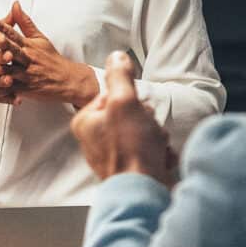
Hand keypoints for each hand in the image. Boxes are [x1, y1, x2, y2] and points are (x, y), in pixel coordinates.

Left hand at [3, 1, 100, 108]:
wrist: (67, 80)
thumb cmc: (51, 58)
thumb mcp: (39, 38)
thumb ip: (24, 22)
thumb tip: (15, 4)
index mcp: (29, 46)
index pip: (15, 35)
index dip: (4, 28)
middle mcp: (27, 59)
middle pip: (14, 51)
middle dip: (3, 45)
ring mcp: (26, 75)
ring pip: (10, 71)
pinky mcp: (24, 89)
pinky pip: (10, 90)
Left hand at [71, 50, 178, 185]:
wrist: (145, 191)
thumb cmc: (131, 148)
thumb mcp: (124, 102)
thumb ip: (120, 76)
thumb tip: (117, 55)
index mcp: (86, 122)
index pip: (116, 95)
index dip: (133, 100)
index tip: (136, 113)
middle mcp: (95, 139)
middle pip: (132, 113)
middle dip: (148, 121)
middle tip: (147, 132)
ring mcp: (112, 155)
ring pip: (144, 130)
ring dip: (156, 136)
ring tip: (154, 148)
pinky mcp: (130, 169)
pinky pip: (150, 149)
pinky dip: (159, 152)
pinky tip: (159, 159)